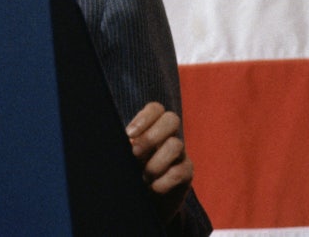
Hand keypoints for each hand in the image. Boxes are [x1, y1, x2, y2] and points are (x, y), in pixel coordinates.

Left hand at [126, 102, 193, 223]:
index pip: (155, 109)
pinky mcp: (186, 173)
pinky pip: (180, 171)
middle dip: (151, 136)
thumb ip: (122, 144)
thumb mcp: (124, 154)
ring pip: (177, 144)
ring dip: (156, 162)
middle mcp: (169, 136)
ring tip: (143, 176)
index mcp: (152, 127)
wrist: (145, 198)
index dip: (144, 118)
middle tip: (135, 153)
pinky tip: (153, 188)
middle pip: (172, 119)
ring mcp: (180, 153)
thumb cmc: (130, 169)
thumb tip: (123, 141)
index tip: (129, 134)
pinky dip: (164, 181)